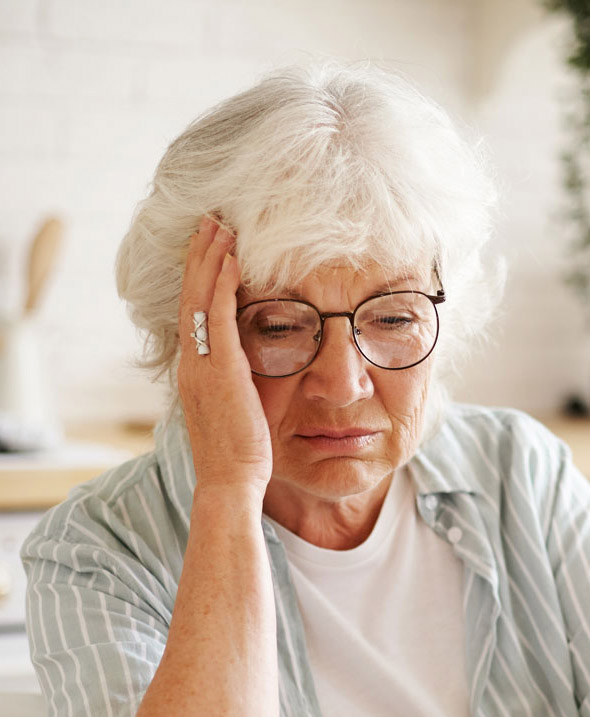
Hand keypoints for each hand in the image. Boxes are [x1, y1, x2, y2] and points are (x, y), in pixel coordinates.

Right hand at [178, 216, 272, 498]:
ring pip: (200, 299)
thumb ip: (241, 382)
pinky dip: (223, 286)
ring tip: (220, 226)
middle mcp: (192, 364)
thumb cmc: (239, 454)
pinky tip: (234, 261)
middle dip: (200, 256)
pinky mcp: (220, 371)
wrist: (230, 483)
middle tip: (211, 220)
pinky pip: (218, 318)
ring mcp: (202, 366)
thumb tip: (259, 362)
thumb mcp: (237, 410)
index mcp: (195, 372)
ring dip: (211, 259)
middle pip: (190, 296)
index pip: (193, 313)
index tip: (210, 247)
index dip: (199, 277)